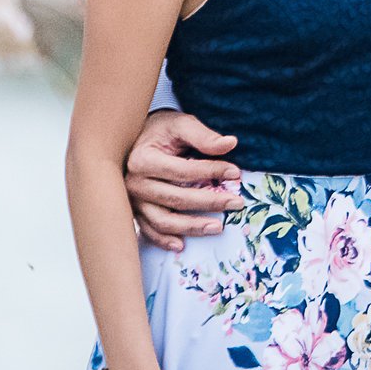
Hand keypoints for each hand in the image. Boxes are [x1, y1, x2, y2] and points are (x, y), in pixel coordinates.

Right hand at [126, 110, 241, 250]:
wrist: (137, 138)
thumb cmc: (161, 131)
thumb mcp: (180, 124)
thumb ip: (203, 136)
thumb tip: (230, 144)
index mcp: (143, 160)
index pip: (182, 171)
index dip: (211, 171)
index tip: (235, 172)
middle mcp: (134, 183)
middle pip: (176, 199)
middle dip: (209, 202)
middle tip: (237, 203)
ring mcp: (133, 201)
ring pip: (163, 221)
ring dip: (191, 227)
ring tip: (218, 227)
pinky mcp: (134, 212)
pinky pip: (149, 230)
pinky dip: (164, 241)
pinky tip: (182, 245)